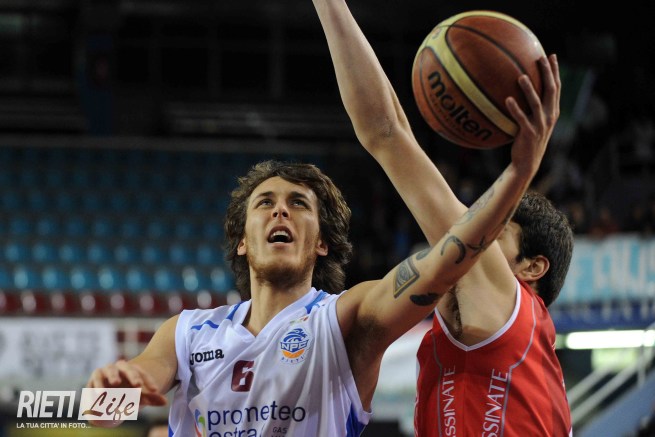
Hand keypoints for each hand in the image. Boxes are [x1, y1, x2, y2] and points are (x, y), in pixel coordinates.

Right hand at [86, 359, 167, 407]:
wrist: (106, 403)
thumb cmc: (126, 397)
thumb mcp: (139, 398)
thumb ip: (151, 399)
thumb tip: (165, 402)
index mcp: (132, 371)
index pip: (141, 372)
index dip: (149, 381)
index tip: (156, 391)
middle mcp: (118, 369)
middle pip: (125, 367)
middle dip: (132, 375)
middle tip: (138, 385)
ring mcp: (105, 372)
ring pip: (108, 370)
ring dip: (111, 376)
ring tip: (116, 383)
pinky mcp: (93, 379)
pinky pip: (95, 380)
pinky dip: (98, 386)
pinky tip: (101, 394)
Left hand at [506, 54, 560, 177]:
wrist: (527, 163)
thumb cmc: (527, 140)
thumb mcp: (533, 122)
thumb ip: (531, 108)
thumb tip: (517, 90)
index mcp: (552, 111)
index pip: (557, 87)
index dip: (555, 71)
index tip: (551, 55)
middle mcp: (550, 116)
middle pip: (551, 90)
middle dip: (547, 73)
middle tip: (540, 58)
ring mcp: (541, 125)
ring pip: (537, 103)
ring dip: (529, 89)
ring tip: (522, 76)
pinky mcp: (529, 133)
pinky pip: (522, 119)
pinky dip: (515, 109)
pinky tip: (507, 99)